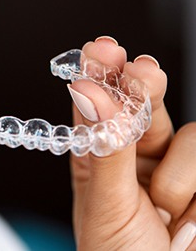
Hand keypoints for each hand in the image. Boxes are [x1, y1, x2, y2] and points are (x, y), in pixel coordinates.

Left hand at [71, 37, 195, 250]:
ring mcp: (178, 168)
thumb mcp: (106, 205)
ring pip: (191, 135)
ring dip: (178, 179)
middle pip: (144, 101)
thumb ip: (106, 148)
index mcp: (99, 153)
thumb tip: (90, 91)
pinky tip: (187, 225)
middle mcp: (138, 153)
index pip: (97, 101)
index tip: (103, 50)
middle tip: (143, 72)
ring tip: (164, 215)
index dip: (101, 71)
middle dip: (144, 85)